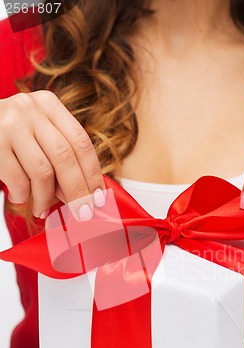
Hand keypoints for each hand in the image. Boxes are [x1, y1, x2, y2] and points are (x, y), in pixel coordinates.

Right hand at [0, 90, 105, 219]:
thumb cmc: (10, 136)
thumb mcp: (38, 132)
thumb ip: (61, 154)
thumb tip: (85, 194)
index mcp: (49, 105)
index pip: (81, 142)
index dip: (93, 173)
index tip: (99, 198)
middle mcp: (30, 110)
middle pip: (65, 158)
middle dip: (77, 191)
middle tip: (82, 213)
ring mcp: (10, 126)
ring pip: (42, 172)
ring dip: (46, 198)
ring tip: (42, 209)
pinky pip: (18, 180)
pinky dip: (22, 196)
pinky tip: (19, 198)